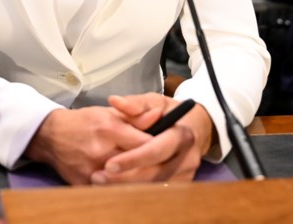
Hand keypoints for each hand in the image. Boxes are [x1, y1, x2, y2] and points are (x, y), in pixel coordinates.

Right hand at [24, 106, 150, 184]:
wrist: (50, 136)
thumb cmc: (83, 122)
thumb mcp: (108, 113)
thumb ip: (135, 117)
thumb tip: (159, 116)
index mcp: (109, 129)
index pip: (145, 143)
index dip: (159, 146)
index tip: (166, 147)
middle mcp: (101, 151)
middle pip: (138, 165)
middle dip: (151, 165)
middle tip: (160, 163)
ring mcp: (92, 171)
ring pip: (126, 181)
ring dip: (138, 179)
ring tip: (145, 173)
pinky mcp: (84, 184)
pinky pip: (110, 190)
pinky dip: (120, 187)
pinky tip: (126, 182)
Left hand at [92, 94, 213, 183]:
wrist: (194, 128)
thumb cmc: (169, 112)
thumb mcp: (153, 102)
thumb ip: (134, 103)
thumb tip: (114, 101)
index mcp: (182, 135)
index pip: (156, 151)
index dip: (132, 159)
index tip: (108, 165)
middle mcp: (187, 158)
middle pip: (154, 174)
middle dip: (125, 178)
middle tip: (97, 177)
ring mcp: (186, 174)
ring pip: (154, 187)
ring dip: (127, 187)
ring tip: (101, 183)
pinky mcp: (181, 184)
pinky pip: (156, 191)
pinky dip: (136, 191)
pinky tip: (115, 188)